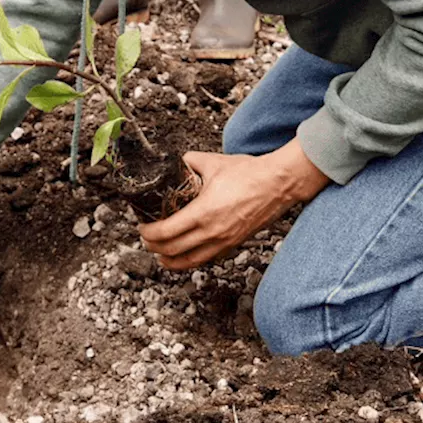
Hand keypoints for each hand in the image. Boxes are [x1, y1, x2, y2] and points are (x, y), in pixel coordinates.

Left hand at [138, 140, 329, 270]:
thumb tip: (177, 162)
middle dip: (154, 247)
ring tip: (160, 254)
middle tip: (146, 239)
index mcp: (203, 212)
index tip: (142, 227)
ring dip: (170, 260)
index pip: (166, 232)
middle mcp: (212, 232)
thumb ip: (190, 162)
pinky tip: (184, 255)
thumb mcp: (212, 162)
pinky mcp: (234, 244)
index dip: (149, 233)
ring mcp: (224, 241)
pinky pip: (207, 259)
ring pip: (190, 261)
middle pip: (173, 250)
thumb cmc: (249, 173)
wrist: (279, 183)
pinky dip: (191, 260)